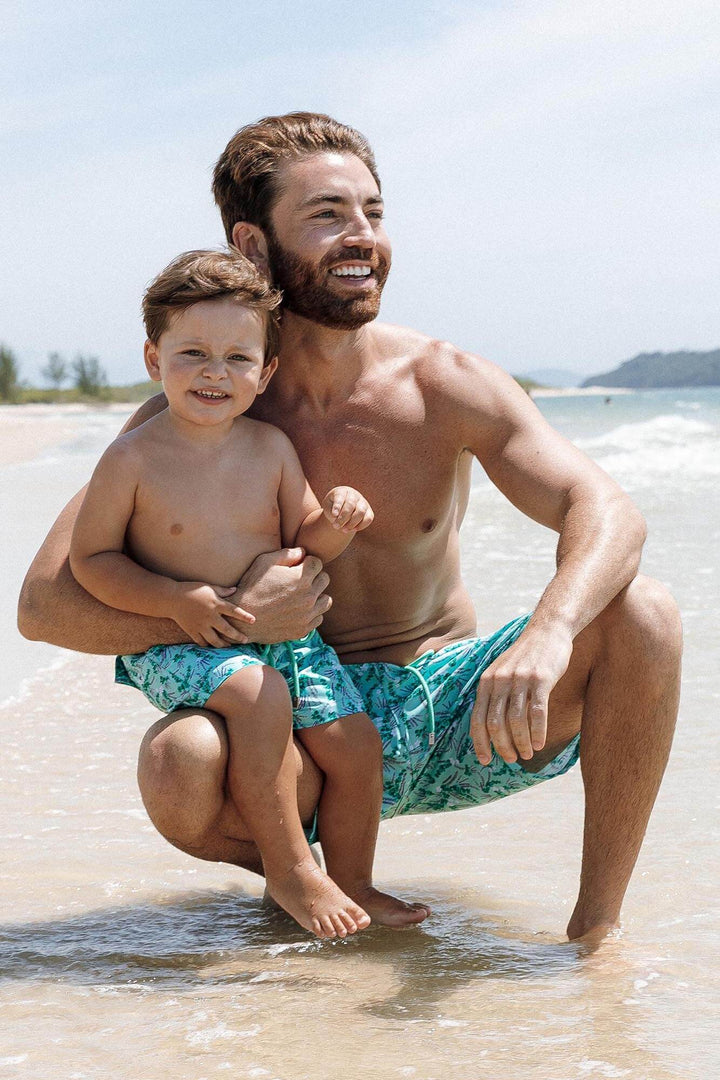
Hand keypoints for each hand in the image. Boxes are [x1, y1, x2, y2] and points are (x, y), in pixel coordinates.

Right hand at [172, 582, 254, 647]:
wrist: (172, 599)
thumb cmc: (191, 590)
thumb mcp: (208, 587)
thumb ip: (222, 590)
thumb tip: (235, 589)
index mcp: (215, 604)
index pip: (234, 611)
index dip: (244, 616)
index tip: (253, 621)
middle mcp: (209, 616)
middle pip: (227, 630)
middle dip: (238, 636)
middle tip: (245, 640)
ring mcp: (200, 625)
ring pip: (215, 640)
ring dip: (224, 645)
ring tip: (230, 646)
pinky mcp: (192, 631)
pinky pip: (202, 642)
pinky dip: (208, 645)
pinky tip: (213, 646)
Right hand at [230, 548, 331, 643]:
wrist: (242, 619)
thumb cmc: (251, 587)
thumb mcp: (264, 563)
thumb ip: (287, 554)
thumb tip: (303, 552)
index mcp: (301, 578)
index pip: (317, 563)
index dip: (307, 562)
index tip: (297, 567)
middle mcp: (308, 596)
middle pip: (324, 580)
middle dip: (313, 577)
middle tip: (299, 580)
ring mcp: (307, 615)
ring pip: (326, 600)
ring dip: (317, 595)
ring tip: (303, 595)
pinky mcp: (303, 629)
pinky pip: (318, 617)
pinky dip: (311, 613)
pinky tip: (298, 609)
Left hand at [322, 487, 373, 532]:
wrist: (342, 509)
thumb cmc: (332, 507)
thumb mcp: (327, 508)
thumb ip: (331, 512)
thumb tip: (337, 518)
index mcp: (342, 491)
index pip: (340, 496)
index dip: (337, 505)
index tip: (334, 514)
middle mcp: (354, 495)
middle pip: (351, 504)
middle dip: (343, 517)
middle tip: (336, 526)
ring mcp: (363, 502)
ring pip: (361, 512)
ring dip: (352, 523)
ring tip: (343, 530)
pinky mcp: (369, 511)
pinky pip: (368, 518)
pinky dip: (361, 526)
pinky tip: (352, 529)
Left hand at [470, 624, 573, 764]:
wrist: (547, 631)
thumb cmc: (525, 658)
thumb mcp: (501, 672)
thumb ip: (495, 696)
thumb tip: (491, 730)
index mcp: (486, 682)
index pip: (477, 719)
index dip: (480, 743)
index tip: (485, 761)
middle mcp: (499, 680)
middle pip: (495, 724)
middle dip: (502, 747)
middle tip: (511, 759)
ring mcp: (520, 679)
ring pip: (516, 721)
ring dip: (521, 743)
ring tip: (527, 754)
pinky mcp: (540, 679)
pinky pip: (537, 712)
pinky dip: (538, 732)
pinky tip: (540, 744)